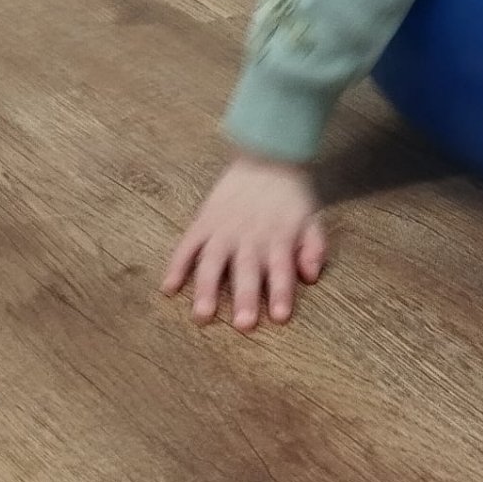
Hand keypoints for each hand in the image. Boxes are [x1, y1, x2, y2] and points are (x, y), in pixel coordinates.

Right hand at [162, 156, 326, 330]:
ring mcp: (223, 230)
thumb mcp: (312, 218)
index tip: (280, 317)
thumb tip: (310, 276)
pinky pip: (187, 246)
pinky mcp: (204, 222)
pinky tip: (168, 288)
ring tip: (202, 314)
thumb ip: (314, 248)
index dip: (281, 293)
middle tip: (243, 325)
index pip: (281, 270)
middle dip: (246, 298)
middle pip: (246, 271)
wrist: (267, 157)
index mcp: (278, 238)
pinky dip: (176, 266)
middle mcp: (249, 237)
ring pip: (212, 262)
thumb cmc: (291, 195)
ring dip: (206, 289)